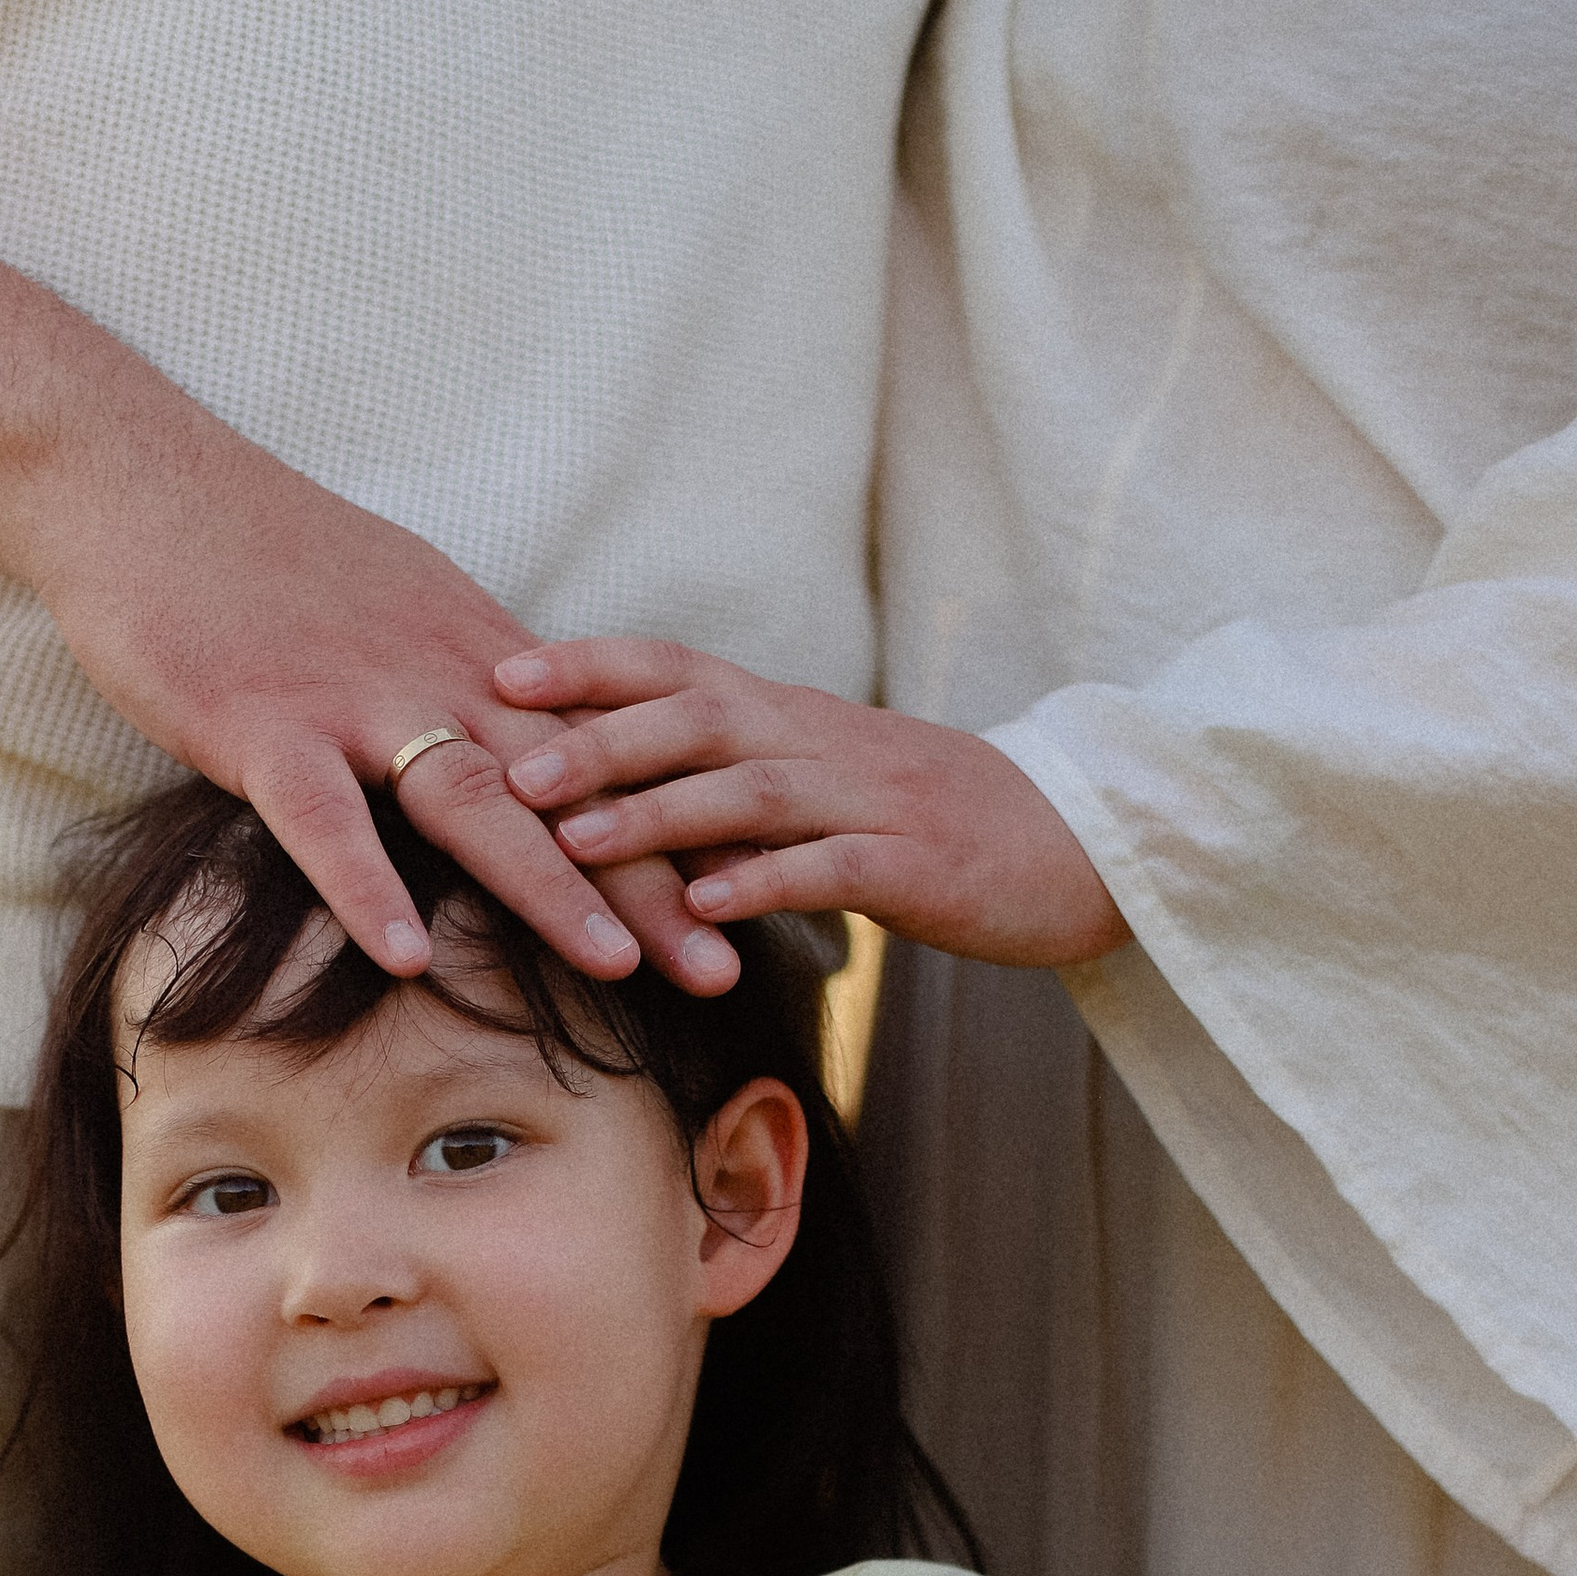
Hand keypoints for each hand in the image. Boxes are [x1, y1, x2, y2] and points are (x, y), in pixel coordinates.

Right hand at [1, 404, 740, 994]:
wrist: (135, 476)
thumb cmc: (251, 554)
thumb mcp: (385, 607)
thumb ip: (452, 679)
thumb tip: (507, 749)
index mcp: (470, 650)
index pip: (599, 754)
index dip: (674, 830)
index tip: (743, 900)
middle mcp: (434, 671)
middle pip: (565, 789)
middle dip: (651, 882)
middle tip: (723, 965)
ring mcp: (349, 699)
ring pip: (471, 800)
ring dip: (549, 887)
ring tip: (616, 968)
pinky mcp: (260, 723)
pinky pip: (323, 819)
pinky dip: (368, 887)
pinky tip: (407, 957)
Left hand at [490, 639, 1129, 971]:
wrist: (1073, 844)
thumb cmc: (929, 824)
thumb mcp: (820, 790)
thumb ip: (729, 789)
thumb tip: (623, 805)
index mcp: (793, 717)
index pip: (678, 668)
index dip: (591, 665)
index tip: (502, 670)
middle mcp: (822, 740)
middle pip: (698, 717)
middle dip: (598, 738)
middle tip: (510, 764)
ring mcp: (870, 800)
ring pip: (749, 790)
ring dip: (657, 814)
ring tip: (575, 840)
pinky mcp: (913, 866)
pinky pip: (829, 868)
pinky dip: (762, 884)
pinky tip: (702, 910)